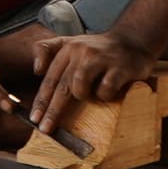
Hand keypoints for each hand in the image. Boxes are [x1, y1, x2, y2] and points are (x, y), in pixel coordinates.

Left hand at [26, 28, 154, 133]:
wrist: (133, 41)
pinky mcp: (119, 67)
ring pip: (79, 86)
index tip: (34, 118)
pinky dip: (105, 95)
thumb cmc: (98, 49)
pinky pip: (105, 89)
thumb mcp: (71, 43)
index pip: (50, 78)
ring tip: (91, 94)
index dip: (41, 100)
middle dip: (52, 110)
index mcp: (67, 48)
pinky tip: (109, 90)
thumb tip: (37, 70)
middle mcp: (81, 51)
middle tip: (45, 128)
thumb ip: (48, 50)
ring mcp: (100, 58)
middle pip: (61, 86)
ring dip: (83, 95)